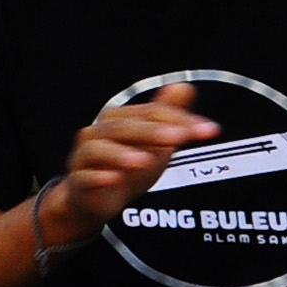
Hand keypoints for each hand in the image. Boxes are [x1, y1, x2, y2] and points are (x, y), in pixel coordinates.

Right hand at [38, 81, 221, 246]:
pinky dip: (98, 177)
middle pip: (126, 128)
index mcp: (117, 120)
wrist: (95, 200)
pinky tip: (114, 179)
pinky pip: (85, 177)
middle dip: (155, 132)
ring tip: (145, 160)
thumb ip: (167, 116)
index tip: (208, 130)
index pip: (151, 113)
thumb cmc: (126, 168)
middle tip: (181, 138)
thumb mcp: (153, 143)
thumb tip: (185, 86)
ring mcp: (84, 156)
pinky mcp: (78, 181)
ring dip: (122, 154)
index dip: (180, 120)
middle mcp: (97, 133)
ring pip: (100, 150)